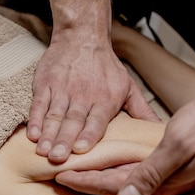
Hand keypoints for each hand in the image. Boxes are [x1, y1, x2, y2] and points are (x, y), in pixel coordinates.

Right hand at [26, 36, 159, 163]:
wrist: (82, 36)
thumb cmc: (106, 67)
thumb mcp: (128, 87)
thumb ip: (141, 111)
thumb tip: (161, 129)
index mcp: (104, 99)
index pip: (96, 120)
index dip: (88, 135)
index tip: (81, 150)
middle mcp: (82, 96)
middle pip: (72, 121)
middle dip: (64, 140)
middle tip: (58, 158)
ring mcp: (62, 90)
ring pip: (54, 116)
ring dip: (48, 135)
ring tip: (43, 152)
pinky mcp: (45, 85)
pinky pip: (39, 105)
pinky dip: (35, 120)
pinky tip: (32, 135)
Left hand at [56, 74, 194, 194]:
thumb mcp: (181, 146)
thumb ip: (151, 174)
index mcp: (161, 182)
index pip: (112, 187)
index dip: (84, 182)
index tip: (60, 178)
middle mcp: (163, 184)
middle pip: (114, 187)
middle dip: (86, 183)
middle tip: (58, 176)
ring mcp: (170, 176)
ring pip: (125, 180)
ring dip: (100, 177)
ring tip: (77, 171)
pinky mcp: (175, 166)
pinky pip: (139, 171)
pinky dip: (118, 168)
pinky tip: (110, 162)